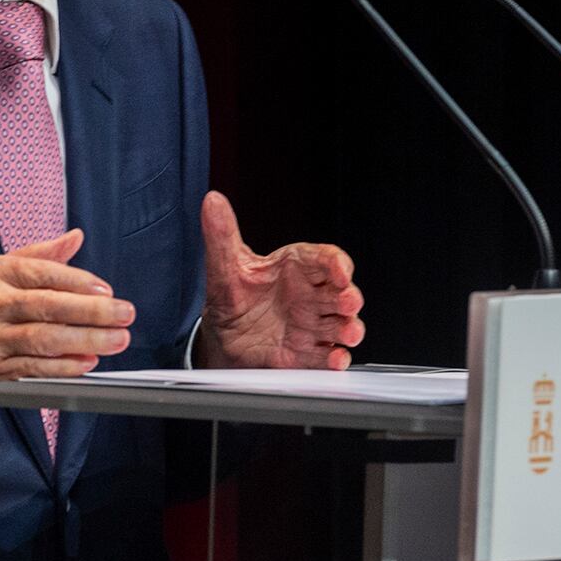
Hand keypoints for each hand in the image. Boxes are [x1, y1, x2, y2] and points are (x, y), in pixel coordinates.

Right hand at [0, 230, 135, 419]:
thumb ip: (37, 256)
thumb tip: (76, 238)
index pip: (41, 273)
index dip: (78, 281)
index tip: (106, 290)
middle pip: (47, 307)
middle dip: (91, 313)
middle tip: (124, 315)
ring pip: (43, 340)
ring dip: (86, 342)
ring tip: (116, 340)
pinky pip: (32, 368)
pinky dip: (63, 367)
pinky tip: (87, 363)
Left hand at [193, 191, 364, 370]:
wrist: (222, 336)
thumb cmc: (231, 295)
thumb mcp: (224, 265)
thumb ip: (222, 235)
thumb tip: (212, 201)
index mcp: (295, 267)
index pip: (324, 259)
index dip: (336, 264)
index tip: (340, 270)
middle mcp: (309, 295)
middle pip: (340, 291)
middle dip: (348, 296)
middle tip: (349, 301)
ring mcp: (311, 324)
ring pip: (340, 323)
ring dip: (349, 327)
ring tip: (349, 332)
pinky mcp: (307, 352)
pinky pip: (326, 355)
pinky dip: (334, 358)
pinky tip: (335, 359)